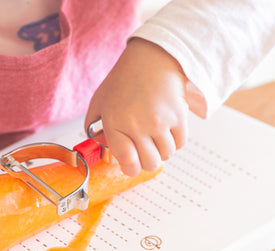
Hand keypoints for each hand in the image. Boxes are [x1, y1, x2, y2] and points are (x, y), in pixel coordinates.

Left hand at [85, 38, 189, 175]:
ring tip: (155, 136)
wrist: (151, 57)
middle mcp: (137, 125)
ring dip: (161, 150)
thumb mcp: (99, 101)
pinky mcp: (179, 117)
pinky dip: (174, 140)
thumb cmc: (124, 79)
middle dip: (146, 161)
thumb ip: (94, 127)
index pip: (127, 162)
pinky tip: (167, 129)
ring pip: (166, 155)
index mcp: (115, 123)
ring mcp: (160, 122)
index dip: (130, 168)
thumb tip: (102, 146)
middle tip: (144, 152)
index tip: (131, 165)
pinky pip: (180, 143)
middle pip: (149, 164)